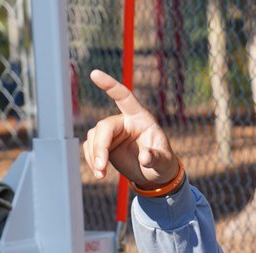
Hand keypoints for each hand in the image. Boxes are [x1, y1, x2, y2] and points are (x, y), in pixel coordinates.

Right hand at [82, 69, 178, 187]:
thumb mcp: (165, 163)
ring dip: (94, 155)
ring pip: (94, 137)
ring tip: (101, 174)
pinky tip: (99, 173)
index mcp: (140, 118)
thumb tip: (145, 158)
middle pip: (104, 126)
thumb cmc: (163, 164)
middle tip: (101, 167)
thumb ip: (156, 158)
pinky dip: (91, 160)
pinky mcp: (105, 145)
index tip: (94, 74)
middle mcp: (124, 122)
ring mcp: (113, 133)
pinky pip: (90, 148)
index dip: (110, 85)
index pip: (124, 96)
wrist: (156, 176)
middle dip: (100, 146)